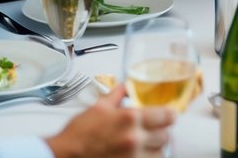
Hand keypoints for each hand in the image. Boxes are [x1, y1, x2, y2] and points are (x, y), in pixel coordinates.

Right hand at [47, 85, 173, 157]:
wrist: (67, 155)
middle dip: (163, 130)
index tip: (170, 115)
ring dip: (158, 146)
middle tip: (158, 128)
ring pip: (161, 152)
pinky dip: (150, 157)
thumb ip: (117, 95)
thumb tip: (126, 86)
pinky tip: (143, 153)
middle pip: (165, 135)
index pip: (165, 116)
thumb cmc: (79, 134)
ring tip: (151, 142)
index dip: (170, 115)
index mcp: (130, 119)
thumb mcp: (99, 107)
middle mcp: (135, 139)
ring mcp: (133, 157)